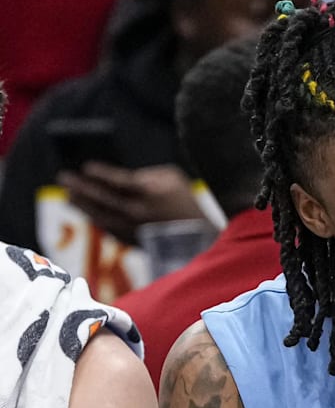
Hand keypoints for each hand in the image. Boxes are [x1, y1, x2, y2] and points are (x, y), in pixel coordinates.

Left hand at [58, 162, 205, 244]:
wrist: (198, 236)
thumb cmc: (185, 201)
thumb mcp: (173, 178)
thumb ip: (147, 174)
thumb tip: (124, 177)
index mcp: (149, 193)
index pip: (118, 181)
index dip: (100, 174)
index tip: (86, 167)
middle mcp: (138, 211)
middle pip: (102, 198)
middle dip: (82, 187)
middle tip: (64, 178)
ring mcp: (133, 228)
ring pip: (100, 215)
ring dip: (82, 205)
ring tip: (69, 196)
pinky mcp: (132, 240)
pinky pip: (107, 228)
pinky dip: (95, 219)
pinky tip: (87, 212)